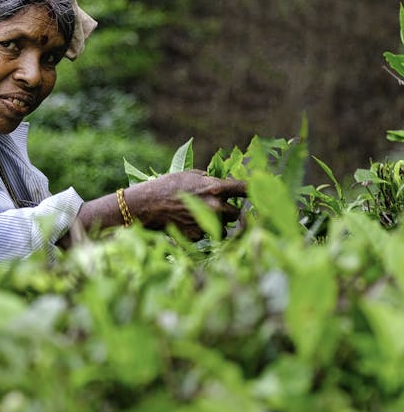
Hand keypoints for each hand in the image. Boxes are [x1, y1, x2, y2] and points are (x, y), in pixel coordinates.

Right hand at [124, 170, 245, 239]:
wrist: (145, 205)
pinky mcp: (199, 236)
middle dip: (228, 212)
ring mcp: (208, 223)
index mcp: (216, 188)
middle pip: (236, 213)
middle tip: (215, 208)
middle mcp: (216, 207)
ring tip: (196, 216)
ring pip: (223, 227)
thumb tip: (220, 182)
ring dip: (216, 224)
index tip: (266, 190)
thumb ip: (209, 180)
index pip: (245, 189)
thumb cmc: (166, 186)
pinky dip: (200, 231)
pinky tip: (186, 224)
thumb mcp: (189, 175)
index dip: (256, 189)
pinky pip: (206, 235)